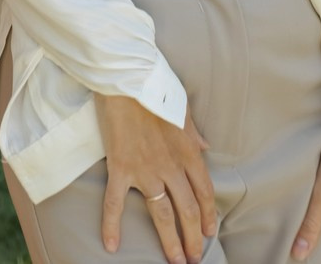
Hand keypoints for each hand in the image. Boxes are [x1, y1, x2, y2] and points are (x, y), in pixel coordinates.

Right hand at [96, 91, 216, 263]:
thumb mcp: (182, 107)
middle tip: (194, 258)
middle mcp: (171, 165)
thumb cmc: (154, 85)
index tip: (208, 233)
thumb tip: (205, 147)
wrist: (124, 75)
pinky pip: (115, 203)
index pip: (204, 192)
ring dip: (170, 241)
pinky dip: (112, 225)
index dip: (208, 216)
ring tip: (175, 261)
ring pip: (162, 214)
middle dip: (192, 238)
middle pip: (187, 210)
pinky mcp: (120, 167)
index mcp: (188, 150)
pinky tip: (112, 245)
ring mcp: (145, 169)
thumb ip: (194, 132)